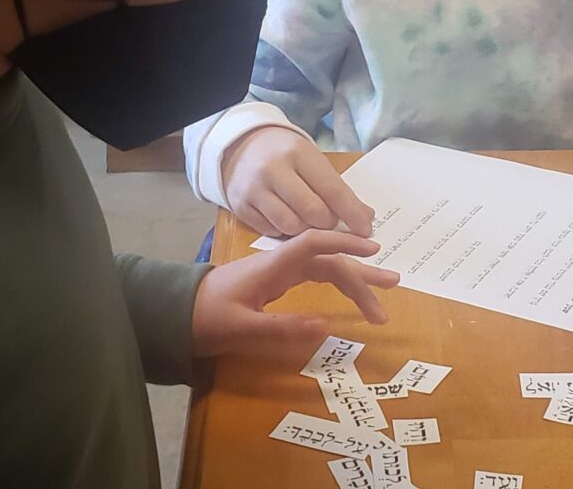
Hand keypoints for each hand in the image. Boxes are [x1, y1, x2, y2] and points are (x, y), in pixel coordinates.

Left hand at [191, 229, 399, 357]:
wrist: (178, 312)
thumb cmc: (207, 318)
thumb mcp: (242, 329)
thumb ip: (281, 327)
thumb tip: (325, 326)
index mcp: (274, 265)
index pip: (315, 243)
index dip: (344, 244)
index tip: (373, 251)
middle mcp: (282, 262)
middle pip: (329, 259)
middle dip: (362, 272)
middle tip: (393, 285)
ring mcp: (281, 270)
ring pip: (326, 267)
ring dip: (355, 278)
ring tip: (386, 287)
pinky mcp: (278, 281)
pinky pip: (316, 275)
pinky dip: (337, 281)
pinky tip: (351, 288)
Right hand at [222, 126, 374, 236]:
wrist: (242, 146)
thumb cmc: (287, 154)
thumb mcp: (313, 161)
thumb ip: (337, 188)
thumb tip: (365, 218)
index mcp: (298, 153)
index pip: (332, 190)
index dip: (352, 214)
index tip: (367, 230)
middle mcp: (273, 170)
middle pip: (313, 212)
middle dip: (330, 224)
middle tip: (334, 223)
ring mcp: (253, 189)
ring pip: (291, 226)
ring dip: (308, 231)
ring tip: (311, 222)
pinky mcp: (240, 207)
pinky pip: (272, 231)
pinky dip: (286, 232)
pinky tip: (289, 220)